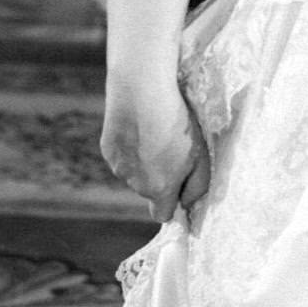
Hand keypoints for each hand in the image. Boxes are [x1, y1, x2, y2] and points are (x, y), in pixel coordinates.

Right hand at [101, 68, 209, 221]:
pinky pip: (122, 155)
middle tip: (172, 147)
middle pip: (150, 190)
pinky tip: (138, 125)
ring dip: (145, 160)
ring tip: (155, 132)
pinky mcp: (107, 149)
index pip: (162, 214)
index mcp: (159, 189)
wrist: (142, 92)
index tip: (180, 188)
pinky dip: (130, 146)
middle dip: (161, 176)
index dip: (172, 203)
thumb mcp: (200, 157)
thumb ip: (197, 187)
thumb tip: (187, 203)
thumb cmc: (176, 124)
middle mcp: (136, 184)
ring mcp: (118, 167)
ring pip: (135, 172)